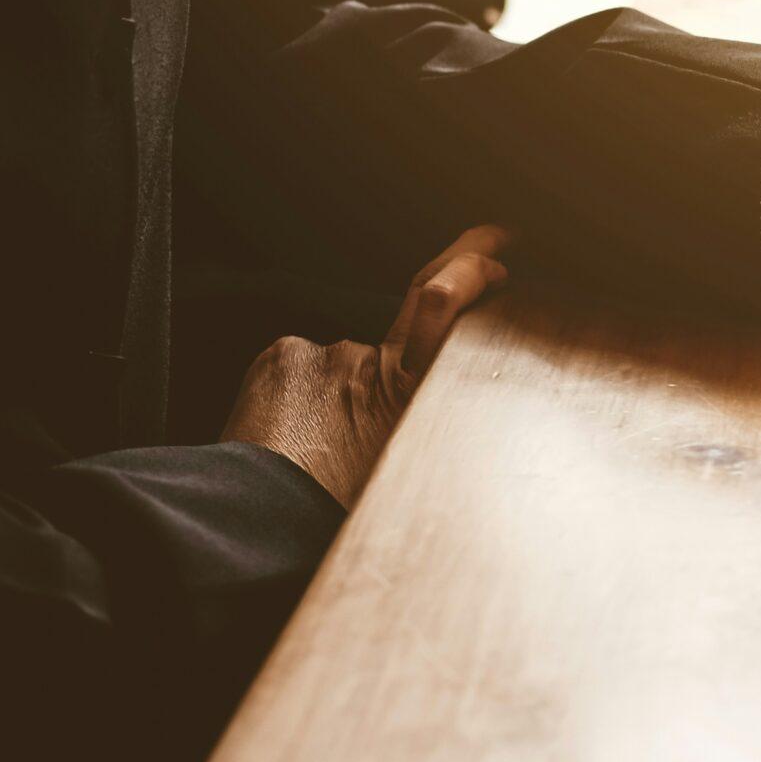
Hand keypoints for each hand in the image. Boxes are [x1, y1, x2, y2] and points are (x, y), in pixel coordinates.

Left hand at [220, 227, 511, 507]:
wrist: (262, 517)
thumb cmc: (337, 512)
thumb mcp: (408, 474)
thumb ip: (419, 430)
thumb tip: (414, 421)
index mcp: (411, 393)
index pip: (442, 306)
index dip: (469, 267)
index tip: (496, 253)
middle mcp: (374, 360)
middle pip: (419, 309)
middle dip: (460, 269)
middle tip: (490, 245)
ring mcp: (326, 353)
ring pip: (344, 365)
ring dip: (336, 397)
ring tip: (318, 450)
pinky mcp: (282, 355)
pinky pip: (297, 370)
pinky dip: (295, 399)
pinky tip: (286, 438)